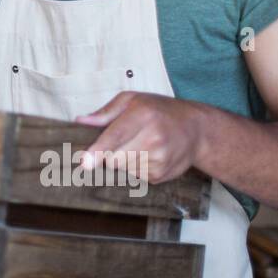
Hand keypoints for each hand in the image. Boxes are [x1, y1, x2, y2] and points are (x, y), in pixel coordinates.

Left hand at [72, 91, 204, 183]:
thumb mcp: (132, 100)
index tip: (85, 162)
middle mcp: (153, 138)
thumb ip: (105, 112)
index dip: (99, 150)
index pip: (116, 136)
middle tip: (121, 141)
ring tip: (139, 145)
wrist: (197, 130)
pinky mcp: (160, 175)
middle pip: (114, 158)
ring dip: (122, 160)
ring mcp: (159, 159)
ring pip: (122, 169)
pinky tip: (147, 155)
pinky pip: (133, 176)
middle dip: (108, 153)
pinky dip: (134, 167)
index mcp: (143, 115)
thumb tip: (80, 121)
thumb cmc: (160, 111)